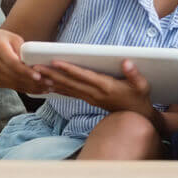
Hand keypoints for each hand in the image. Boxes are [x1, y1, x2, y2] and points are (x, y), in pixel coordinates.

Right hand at [0, 28, 50, 94]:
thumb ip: (23, 49)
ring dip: (32, 88)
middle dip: (34, 82)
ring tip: (48, 88)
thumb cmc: (1, 39)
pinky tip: (38, 90)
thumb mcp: (12, 38)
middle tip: (51, 83)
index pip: (13, 64)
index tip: (38, 76)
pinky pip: (11, 87)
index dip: (26, 71)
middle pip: (15, 76)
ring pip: (14, 84)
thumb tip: (36, 63)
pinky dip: (25, 89)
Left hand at [36, 59, 154, 117]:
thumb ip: (134, 74)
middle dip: (52, 74)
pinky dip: (58, 89)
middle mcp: (94, 93)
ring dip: (51, 81)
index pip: (83, 76)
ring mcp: (90, 98)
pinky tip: (47, 85)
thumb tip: (126, 61)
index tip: (56, 62)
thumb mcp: (142, 85)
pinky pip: (70, 93)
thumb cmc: (139, 97)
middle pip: (69, 83)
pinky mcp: (88, 99)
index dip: (69, 69)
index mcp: (106, 87)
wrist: (135, 116)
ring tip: (36, 74)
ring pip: (67, 89)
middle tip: (35, 68)